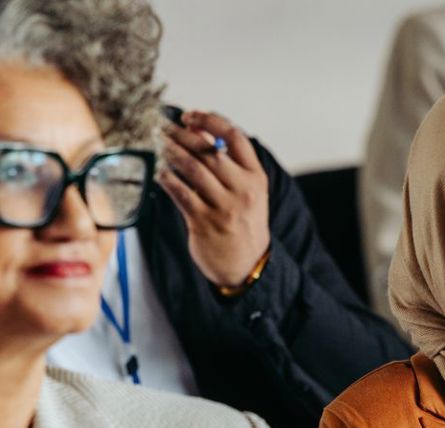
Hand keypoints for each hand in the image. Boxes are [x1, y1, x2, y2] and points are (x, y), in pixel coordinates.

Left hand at [158, 109, 269, 287]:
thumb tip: (195, 128)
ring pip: (192, 168)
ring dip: (171, 152)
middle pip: (208, 151)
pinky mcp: (204, 223)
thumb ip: (227, 163)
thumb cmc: (242, 222)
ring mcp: (224, 208)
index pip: (235, 137)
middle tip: (162, 128)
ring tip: (159, 145)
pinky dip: (167, 178)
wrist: (246, 265)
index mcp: (256, 179)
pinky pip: (180, 192)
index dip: (210, 120)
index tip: (189, 116)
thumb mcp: (247, 192)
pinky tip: (161, 172)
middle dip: (181, 134)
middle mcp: (243, 191)